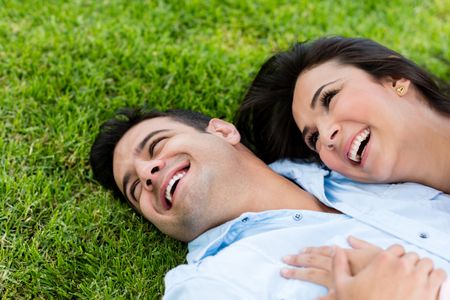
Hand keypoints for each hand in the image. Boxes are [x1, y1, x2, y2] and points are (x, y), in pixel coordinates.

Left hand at [280, 236, 402, 287]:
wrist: (393, 280)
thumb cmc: (387, 266)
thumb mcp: (376, 252)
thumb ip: (362, 245)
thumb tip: (350, 238)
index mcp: (345, 256)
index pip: (323, 252)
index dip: (311, 251)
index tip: (300, 251)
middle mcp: (338, 267)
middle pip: (313, 262)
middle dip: (298, 260)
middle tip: (284, 259)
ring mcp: (338, 282)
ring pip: (314, 276)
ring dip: (298, 273)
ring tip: (284, 272)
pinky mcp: (341, 294)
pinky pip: (325, 298)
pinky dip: (316, 298)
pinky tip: (308, 298)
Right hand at [330, 246, 446, 299]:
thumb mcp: (342, 285)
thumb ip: (339, 264)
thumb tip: (336, 249)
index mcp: (382, 260)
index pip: (397, 248)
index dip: (397, 256)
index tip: (397, 264)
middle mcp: (400, 265)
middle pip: (413, 255)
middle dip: (411, 263)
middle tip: (408, 274)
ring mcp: (417, 277)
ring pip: (428, 263)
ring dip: (425, 269)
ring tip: (421, 278)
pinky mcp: (429, 291)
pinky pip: (440, 275)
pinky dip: (438, 277)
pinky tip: (432, 285)